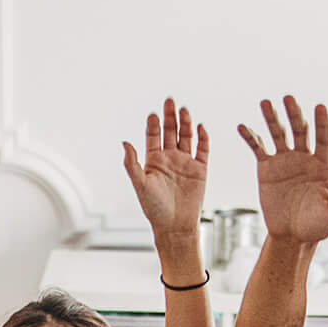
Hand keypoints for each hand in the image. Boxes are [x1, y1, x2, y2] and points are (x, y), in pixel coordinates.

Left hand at [123, 98, 209, 243]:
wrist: (175, 226)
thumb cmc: (154, 209)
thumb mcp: (140, 184)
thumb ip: (132, 163)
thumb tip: (124, 142)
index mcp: (154, 161)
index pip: (153, 136)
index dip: (153, 125)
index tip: (152, 114)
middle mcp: (170, 159)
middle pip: (170, 132)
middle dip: (170, 116)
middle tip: (169, 100)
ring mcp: (186, 163)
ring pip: (186, 137)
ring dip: (185, 123)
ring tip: (184, 110)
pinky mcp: (200, 170)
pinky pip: (203, 150)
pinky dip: (203, 138)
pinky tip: (200, 127)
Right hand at [238, 95, 327, 244]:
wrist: (292, 236)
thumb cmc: (318, 225)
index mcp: (322, 164)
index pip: (323, 138)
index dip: (322, 123)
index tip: (320, 106)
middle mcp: (304, 158)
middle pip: (300, 130)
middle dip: (295, 114)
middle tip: (289, 98)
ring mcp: (284, 161)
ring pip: (278, 134)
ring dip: (272, 118)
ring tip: (266, 103)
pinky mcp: (267, 169)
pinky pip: (258, 149)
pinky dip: (250, 137)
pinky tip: (242, 126)